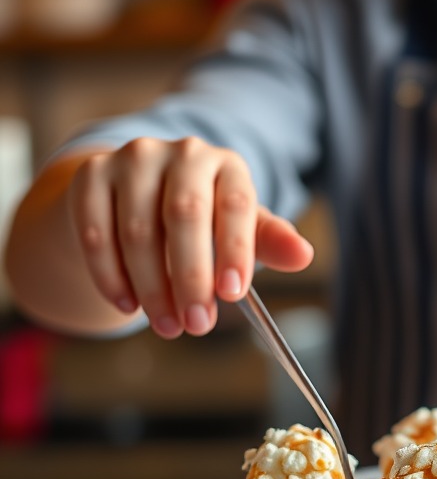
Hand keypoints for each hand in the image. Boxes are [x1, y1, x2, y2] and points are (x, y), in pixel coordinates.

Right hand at [67, 136, 312, 338]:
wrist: (140, 196)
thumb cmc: (205, 221)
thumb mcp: (241, 228)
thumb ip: (269, 242)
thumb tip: (303, 256)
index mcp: (227, 164)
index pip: (235, 205)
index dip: (235, 250)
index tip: (232, 293)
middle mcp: (181, 153)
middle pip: (184, 215)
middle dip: (191, 277)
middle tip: (197, 324)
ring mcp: (132, 159)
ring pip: (137, 230)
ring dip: (152, 287)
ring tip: (168, 326)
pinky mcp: (90, 175)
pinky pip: (95, 232)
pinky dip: (110, 276)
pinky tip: (128, 306)